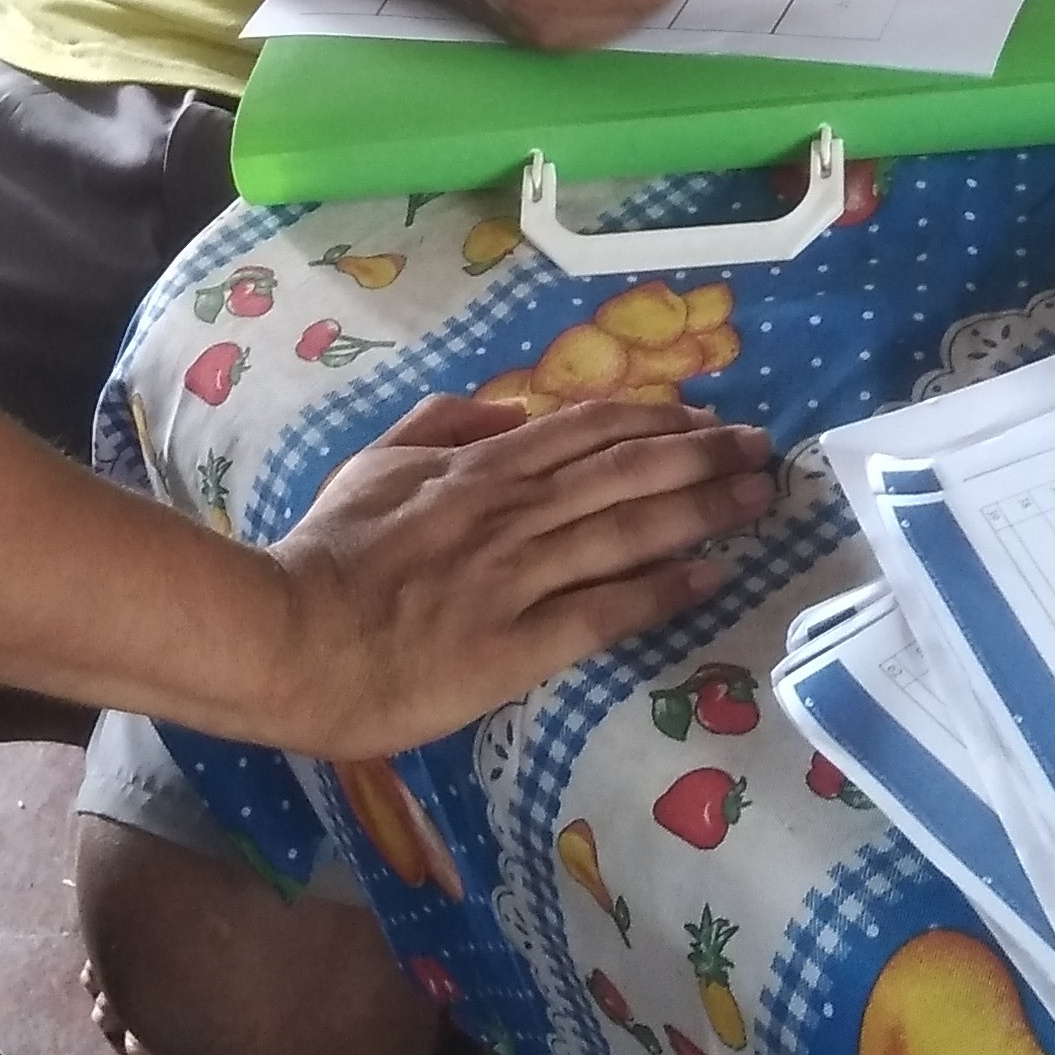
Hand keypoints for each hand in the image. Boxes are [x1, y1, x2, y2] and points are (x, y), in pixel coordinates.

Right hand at [265, 391, 773, 755]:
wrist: (289, 636)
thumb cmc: (329, 552)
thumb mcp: (376, 462)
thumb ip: (442, 424)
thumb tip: (508, 409)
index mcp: (481, 465)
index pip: (589, 429)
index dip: (659, 419)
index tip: (711, 417)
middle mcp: (513, 510)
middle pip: (627, 471)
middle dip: (705, 455)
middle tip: (766, 451)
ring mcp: (519, 577)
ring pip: (628, 531)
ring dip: (702, 511)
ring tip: (758, 500)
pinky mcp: (518, 644)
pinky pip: (603, 612)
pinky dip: (660, 591)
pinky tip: (709, 578)